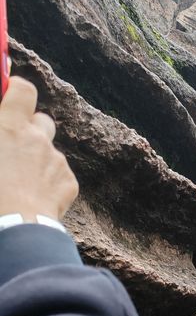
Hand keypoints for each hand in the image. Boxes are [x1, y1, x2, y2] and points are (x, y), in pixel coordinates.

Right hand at [0, 77, 77, 221]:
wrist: (16, 226)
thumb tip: (3, 130)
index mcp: (10, 125)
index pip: (23, 90)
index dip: (17, 90)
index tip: (9, 95)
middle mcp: (38, 138)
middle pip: (42, 120)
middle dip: (31, 129)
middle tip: (15, 147)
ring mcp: (57, 160)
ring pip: (50, 152)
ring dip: (39, 160)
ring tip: (21, 181)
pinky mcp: (69, 183)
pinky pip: (60, 176)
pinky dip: (50, 183)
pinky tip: (35, 198)